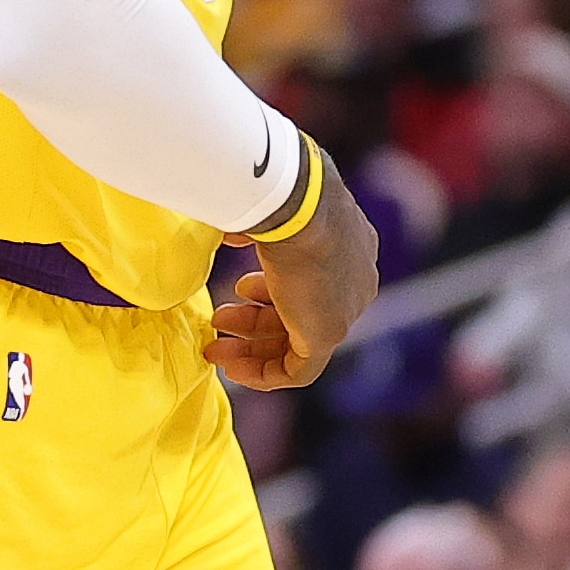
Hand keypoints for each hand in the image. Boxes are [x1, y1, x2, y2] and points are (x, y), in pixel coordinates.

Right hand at [209, 152, 377, 390]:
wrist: (298, 203)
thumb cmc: (281, 196)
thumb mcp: (268, 211)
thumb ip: (255, 228)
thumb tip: (234, 233)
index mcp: (348, 247)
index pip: (310, 282)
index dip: (268, 291)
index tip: (237, 292)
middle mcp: (354, 281)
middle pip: (301, 313)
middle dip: (255, 320)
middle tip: (219, 319)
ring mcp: (344, 310)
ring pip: (297, 342)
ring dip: (252, 346)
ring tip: (215, 342)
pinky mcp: (328, 334)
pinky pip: (298, 370)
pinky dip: (264, 373)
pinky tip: (233, 368)